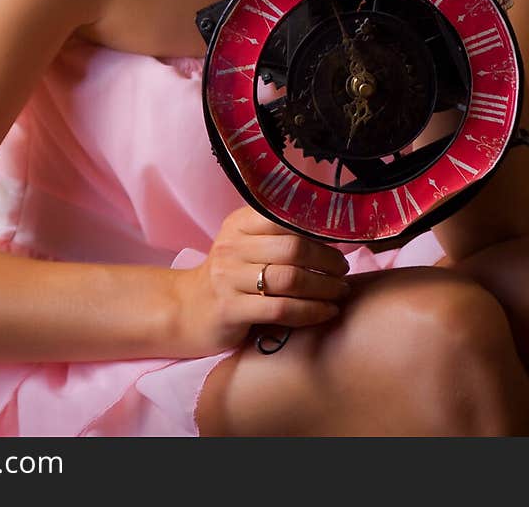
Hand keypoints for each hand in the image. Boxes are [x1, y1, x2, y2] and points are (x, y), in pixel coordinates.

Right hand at [173, 205, 350, 355]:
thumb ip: (275, 235)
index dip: (317, 228)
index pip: (284, 217)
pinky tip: (327, 312)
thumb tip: (328, 232)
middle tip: (343, 270)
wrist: (185, 310)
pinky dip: (311, 312)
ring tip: (340, 291)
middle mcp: (232, 247)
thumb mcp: (242, 245)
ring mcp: (228, 279)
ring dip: (324, 287)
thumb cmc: (227, 277)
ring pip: (290, 280)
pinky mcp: (230, 310)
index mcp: (238, 224)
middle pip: (293, 248)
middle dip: (327, 260)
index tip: (339, 240)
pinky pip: (280, 310)